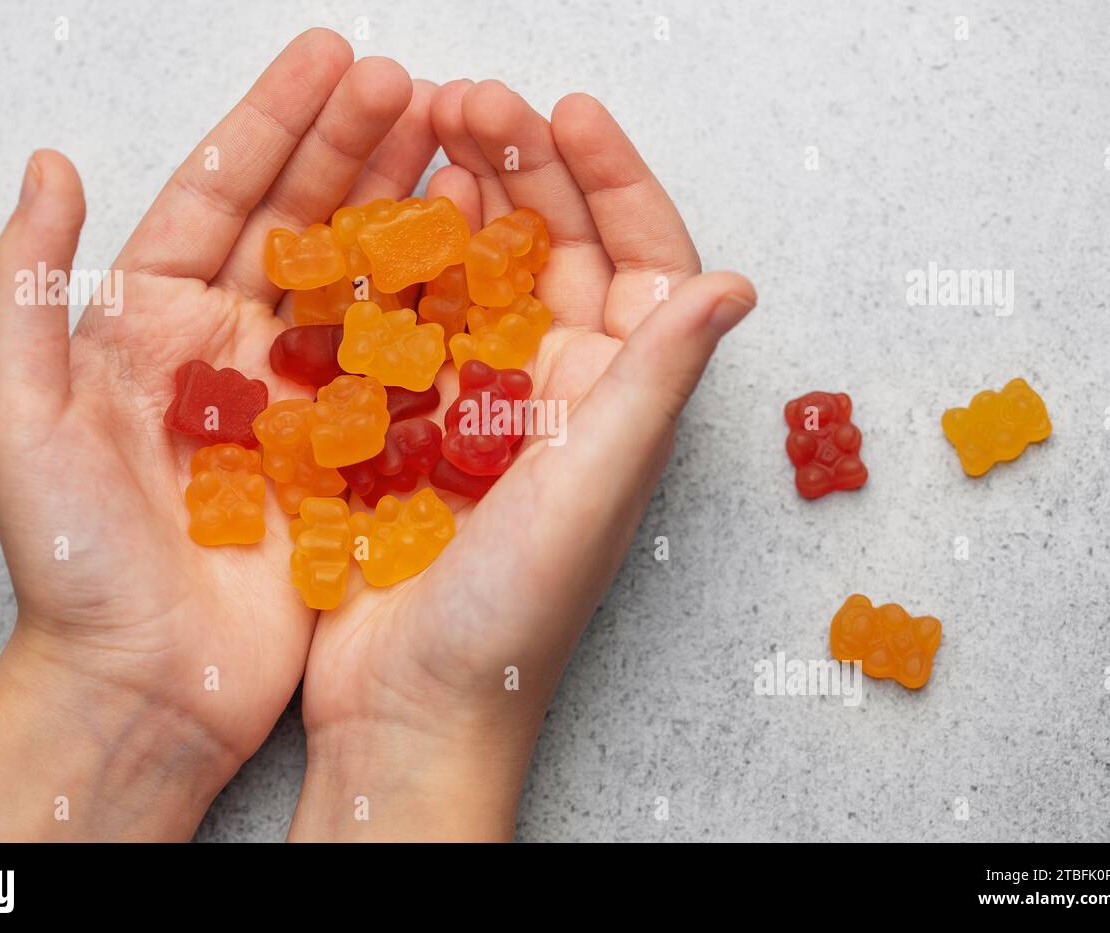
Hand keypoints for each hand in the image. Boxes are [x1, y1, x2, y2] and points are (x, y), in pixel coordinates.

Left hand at [0, 30, 441, 839]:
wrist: (141, 684)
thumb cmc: (72, 560)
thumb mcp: (18, 417)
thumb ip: (23, 288)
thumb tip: (47, 167)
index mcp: (149, 320)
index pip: (219, 195)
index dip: (275, 121)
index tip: (332, 57)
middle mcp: (226, 344)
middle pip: (300, 222)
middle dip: (356, 146)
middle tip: (417, 86)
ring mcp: (294, 396)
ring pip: (356, 281)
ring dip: (402, 210)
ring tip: (456, 145)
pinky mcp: (346, 451)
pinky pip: (394, 366)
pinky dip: (432, 310)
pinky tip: (472, 258)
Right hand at [290, 81, 755, 839]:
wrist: (415, 706)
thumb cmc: (514, 616)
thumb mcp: (592, 487)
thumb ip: (655, 381)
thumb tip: (733, 282)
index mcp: (620, 399)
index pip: (641, 261)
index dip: (613, 179)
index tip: (570, 111)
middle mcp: (562, 391)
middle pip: (556, 250)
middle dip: (524, 167)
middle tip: (471, 100)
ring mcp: (484, 404)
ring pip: (481, 272)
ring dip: (458, 200)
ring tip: (423, 136)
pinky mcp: (413, 424)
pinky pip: (412, 321)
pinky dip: (397, 265)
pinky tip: (376, 220)